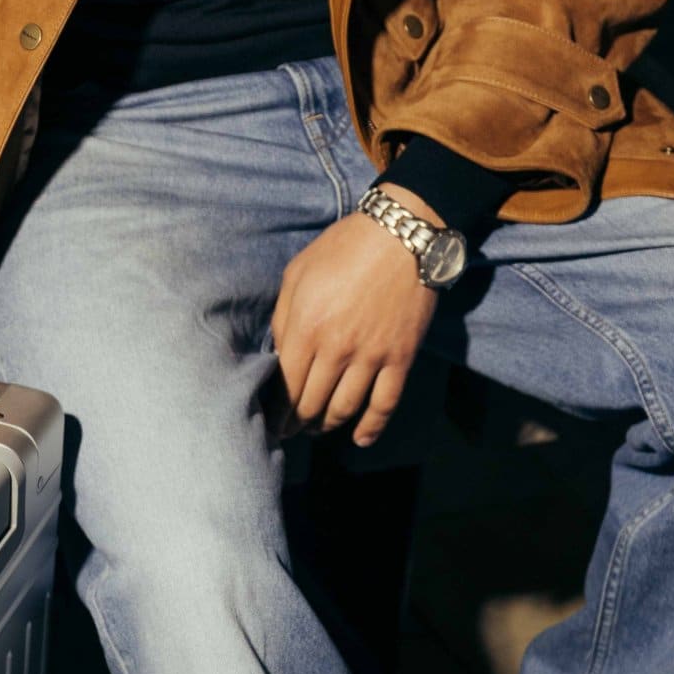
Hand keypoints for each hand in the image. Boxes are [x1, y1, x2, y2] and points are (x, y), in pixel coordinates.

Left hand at [266, 181, 441, 448]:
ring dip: (326, 425)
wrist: (402, 234)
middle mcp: (336, 349)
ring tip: (316, 428)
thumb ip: (283, 318)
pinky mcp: (400, 357)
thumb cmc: (344, 247)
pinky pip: (385, 403)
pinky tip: (360, 439)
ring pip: (344, 409)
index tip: (271, 423)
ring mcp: (371, 356)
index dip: (276, 411)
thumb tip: (277, 356)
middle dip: (296, 423)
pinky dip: (372, 427)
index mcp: (306, 327)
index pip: (285, 385)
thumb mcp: (297, 274)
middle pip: (311, 403)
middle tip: (290, 431)